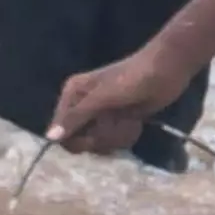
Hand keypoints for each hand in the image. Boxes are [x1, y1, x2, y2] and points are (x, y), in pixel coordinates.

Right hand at [49, 38, 194, 154]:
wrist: (166, 71)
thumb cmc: (131, 79)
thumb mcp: (101, 97)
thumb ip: (76, 118)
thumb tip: (49, 138)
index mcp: (72, 95)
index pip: (60, 130)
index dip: (77, 138)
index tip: (94, 134)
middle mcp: (82, 105)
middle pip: (80, 140)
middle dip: (100, 136)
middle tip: (115, 121)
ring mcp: (101, 115)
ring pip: (99, 143)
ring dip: (116, 136)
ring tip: (129, 119)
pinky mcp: (118, 122)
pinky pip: (114, 141)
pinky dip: (126, 135)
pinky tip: (135, 122)